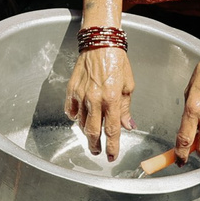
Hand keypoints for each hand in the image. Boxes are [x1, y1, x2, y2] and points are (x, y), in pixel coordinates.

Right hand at [66, 45, 134, 159]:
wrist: (99, 44)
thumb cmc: (116, 61)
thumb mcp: (128, 85)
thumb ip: (125, 108)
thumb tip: (128, 125)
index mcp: (112, 99)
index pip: (112, 130)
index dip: (112, 147)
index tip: (112, 156)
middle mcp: (95, 99)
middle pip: (93, 132)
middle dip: (96, 145)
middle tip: (97, 151)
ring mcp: (81, 95)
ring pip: (81, 123)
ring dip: (87, 132)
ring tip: (92, 135)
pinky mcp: (71, 90)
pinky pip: (71, 111)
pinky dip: (75, 118)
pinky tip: (80, 118)